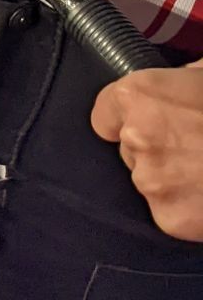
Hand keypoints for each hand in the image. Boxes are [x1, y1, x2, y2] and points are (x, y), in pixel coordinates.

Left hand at [92, 60, 202, 241]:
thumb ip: (182, 79)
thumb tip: (176, 81)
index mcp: (138, 95)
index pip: (105, 113)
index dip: (124, 118)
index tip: (146, 122)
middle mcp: (135, 137)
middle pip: (129, 147)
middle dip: (156, 148)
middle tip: (194, 147)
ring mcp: (151, 181)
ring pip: (149, 180)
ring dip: (171, 179)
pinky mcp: (169, 219)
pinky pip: (169, 212)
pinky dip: (187, 208)